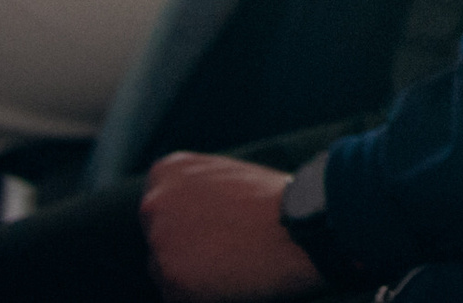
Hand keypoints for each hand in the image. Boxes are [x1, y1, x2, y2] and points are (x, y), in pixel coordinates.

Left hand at [139, 154, 323, 302]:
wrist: (306, 222)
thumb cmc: (278, 200)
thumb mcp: (228, 175)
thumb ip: (197, 190)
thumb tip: (190, 218)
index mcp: (168, 171)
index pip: (161, 208)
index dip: (190, 222)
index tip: (215, 227)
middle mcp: (155, 204)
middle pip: (161, 240)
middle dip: (188, 248)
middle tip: (230, 247)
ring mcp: (161, 242)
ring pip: (168, 271)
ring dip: (195, 275)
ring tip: (236, 263)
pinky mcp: (172, 279)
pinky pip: (179, 297)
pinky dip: (202, 297)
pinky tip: (233, 281)